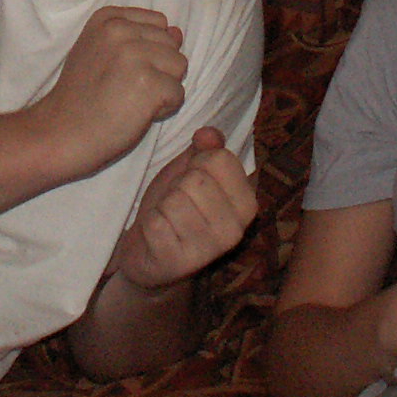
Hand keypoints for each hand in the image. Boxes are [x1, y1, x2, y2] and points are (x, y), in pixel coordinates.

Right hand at [31, 7, 186, 178]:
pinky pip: (178, 94)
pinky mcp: (149, 83)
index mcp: (108, 18)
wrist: (61, 132)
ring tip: (131, 100)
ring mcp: (135, 54)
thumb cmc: (81, 97)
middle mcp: (121, 30)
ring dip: (163, 88)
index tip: (121, 69)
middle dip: (158, 69)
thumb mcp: (100, 52)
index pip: (159, 23)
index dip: (149, 50)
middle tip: (125, 88)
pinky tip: (136, 114)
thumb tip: (177, 32)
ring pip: (179, 66)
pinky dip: (164, 110)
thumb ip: (138, 38)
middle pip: (171, 44)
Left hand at [111, 127, 256, 290]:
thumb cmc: (175, 209)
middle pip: (196, 179)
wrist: (150, 256)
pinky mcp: (179, 263)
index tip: (192, 180)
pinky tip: (157, 235)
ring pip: (175, 200)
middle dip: (177, 185)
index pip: (220, 158)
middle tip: (176, 203)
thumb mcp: (190, 172)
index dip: (197, 162)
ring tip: (168, 218)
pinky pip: (156, 223)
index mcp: (246, 204)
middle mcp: (235, 230)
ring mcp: (208, 250)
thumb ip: (204, 150)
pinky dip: (150, 223)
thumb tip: (208, 133)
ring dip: (163, 205)